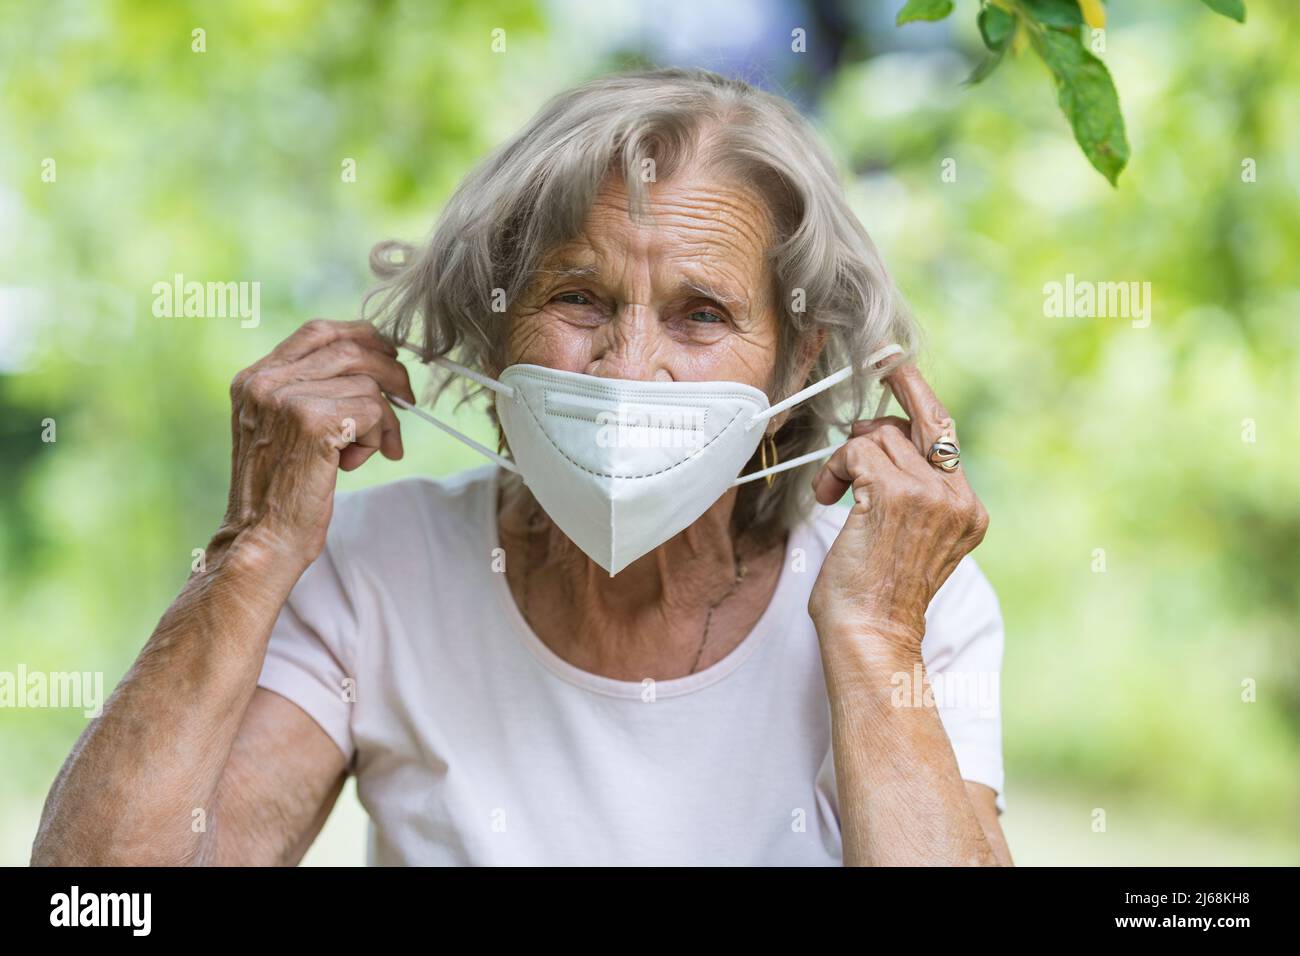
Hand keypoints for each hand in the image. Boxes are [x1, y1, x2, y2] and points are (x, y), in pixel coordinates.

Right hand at [212, 319, 415, 570]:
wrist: (261, 539)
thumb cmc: (280, 492)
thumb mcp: (282, 431)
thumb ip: (310, 395)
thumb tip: (375, 368)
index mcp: (254, 379)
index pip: (317, 331)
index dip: (362, 336)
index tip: (389, 355)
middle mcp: (265, 382)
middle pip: (349, 348)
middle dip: (389, 370)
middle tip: (407, 397)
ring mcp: (286, 399)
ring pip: (367, 382)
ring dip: (383, 418)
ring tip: (369, 449)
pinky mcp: (312, 422)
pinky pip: (373, 410)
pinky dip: (380, 435)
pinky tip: (355, 462)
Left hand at [806, 361, 988, 658]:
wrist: (872, 633)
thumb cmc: (877, 594)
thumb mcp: (910, 538)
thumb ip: (912, 492)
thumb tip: (879, 437)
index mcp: (967, 510)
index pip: (945, 437)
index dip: (919, 397)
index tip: (898, 369)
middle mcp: (957, 498)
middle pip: (920, 423)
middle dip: (891, 400)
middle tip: (869, 389)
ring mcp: (930, 495)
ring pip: (880, 435)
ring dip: (846, 459)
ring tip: (835, 494)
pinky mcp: (895, 494)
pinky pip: (856, 452)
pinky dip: (834, 470)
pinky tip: (829, 499)